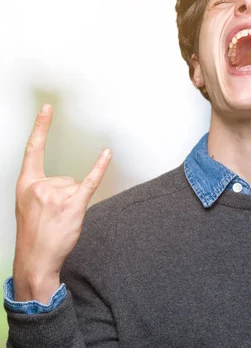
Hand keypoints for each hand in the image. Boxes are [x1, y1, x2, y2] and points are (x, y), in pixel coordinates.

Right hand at [12, 104, 111, 302]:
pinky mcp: (74, 204)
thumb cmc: (33, 233)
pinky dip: (100, 167)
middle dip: (65, 196)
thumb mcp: (27, 206)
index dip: (41, 127)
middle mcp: (41, 186)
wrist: (35, 258)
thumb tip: (64, 184)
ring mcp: (57, 194)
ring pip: (77, 186)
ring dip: (73, 202)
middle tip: (53, 216)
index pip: (34, 149)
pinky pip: (90, 181)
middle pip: (66, 178)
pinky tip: (107, 154)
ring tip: (60, 219)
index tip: (48, 110)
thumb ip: (42, 189)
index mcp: (26, 184)